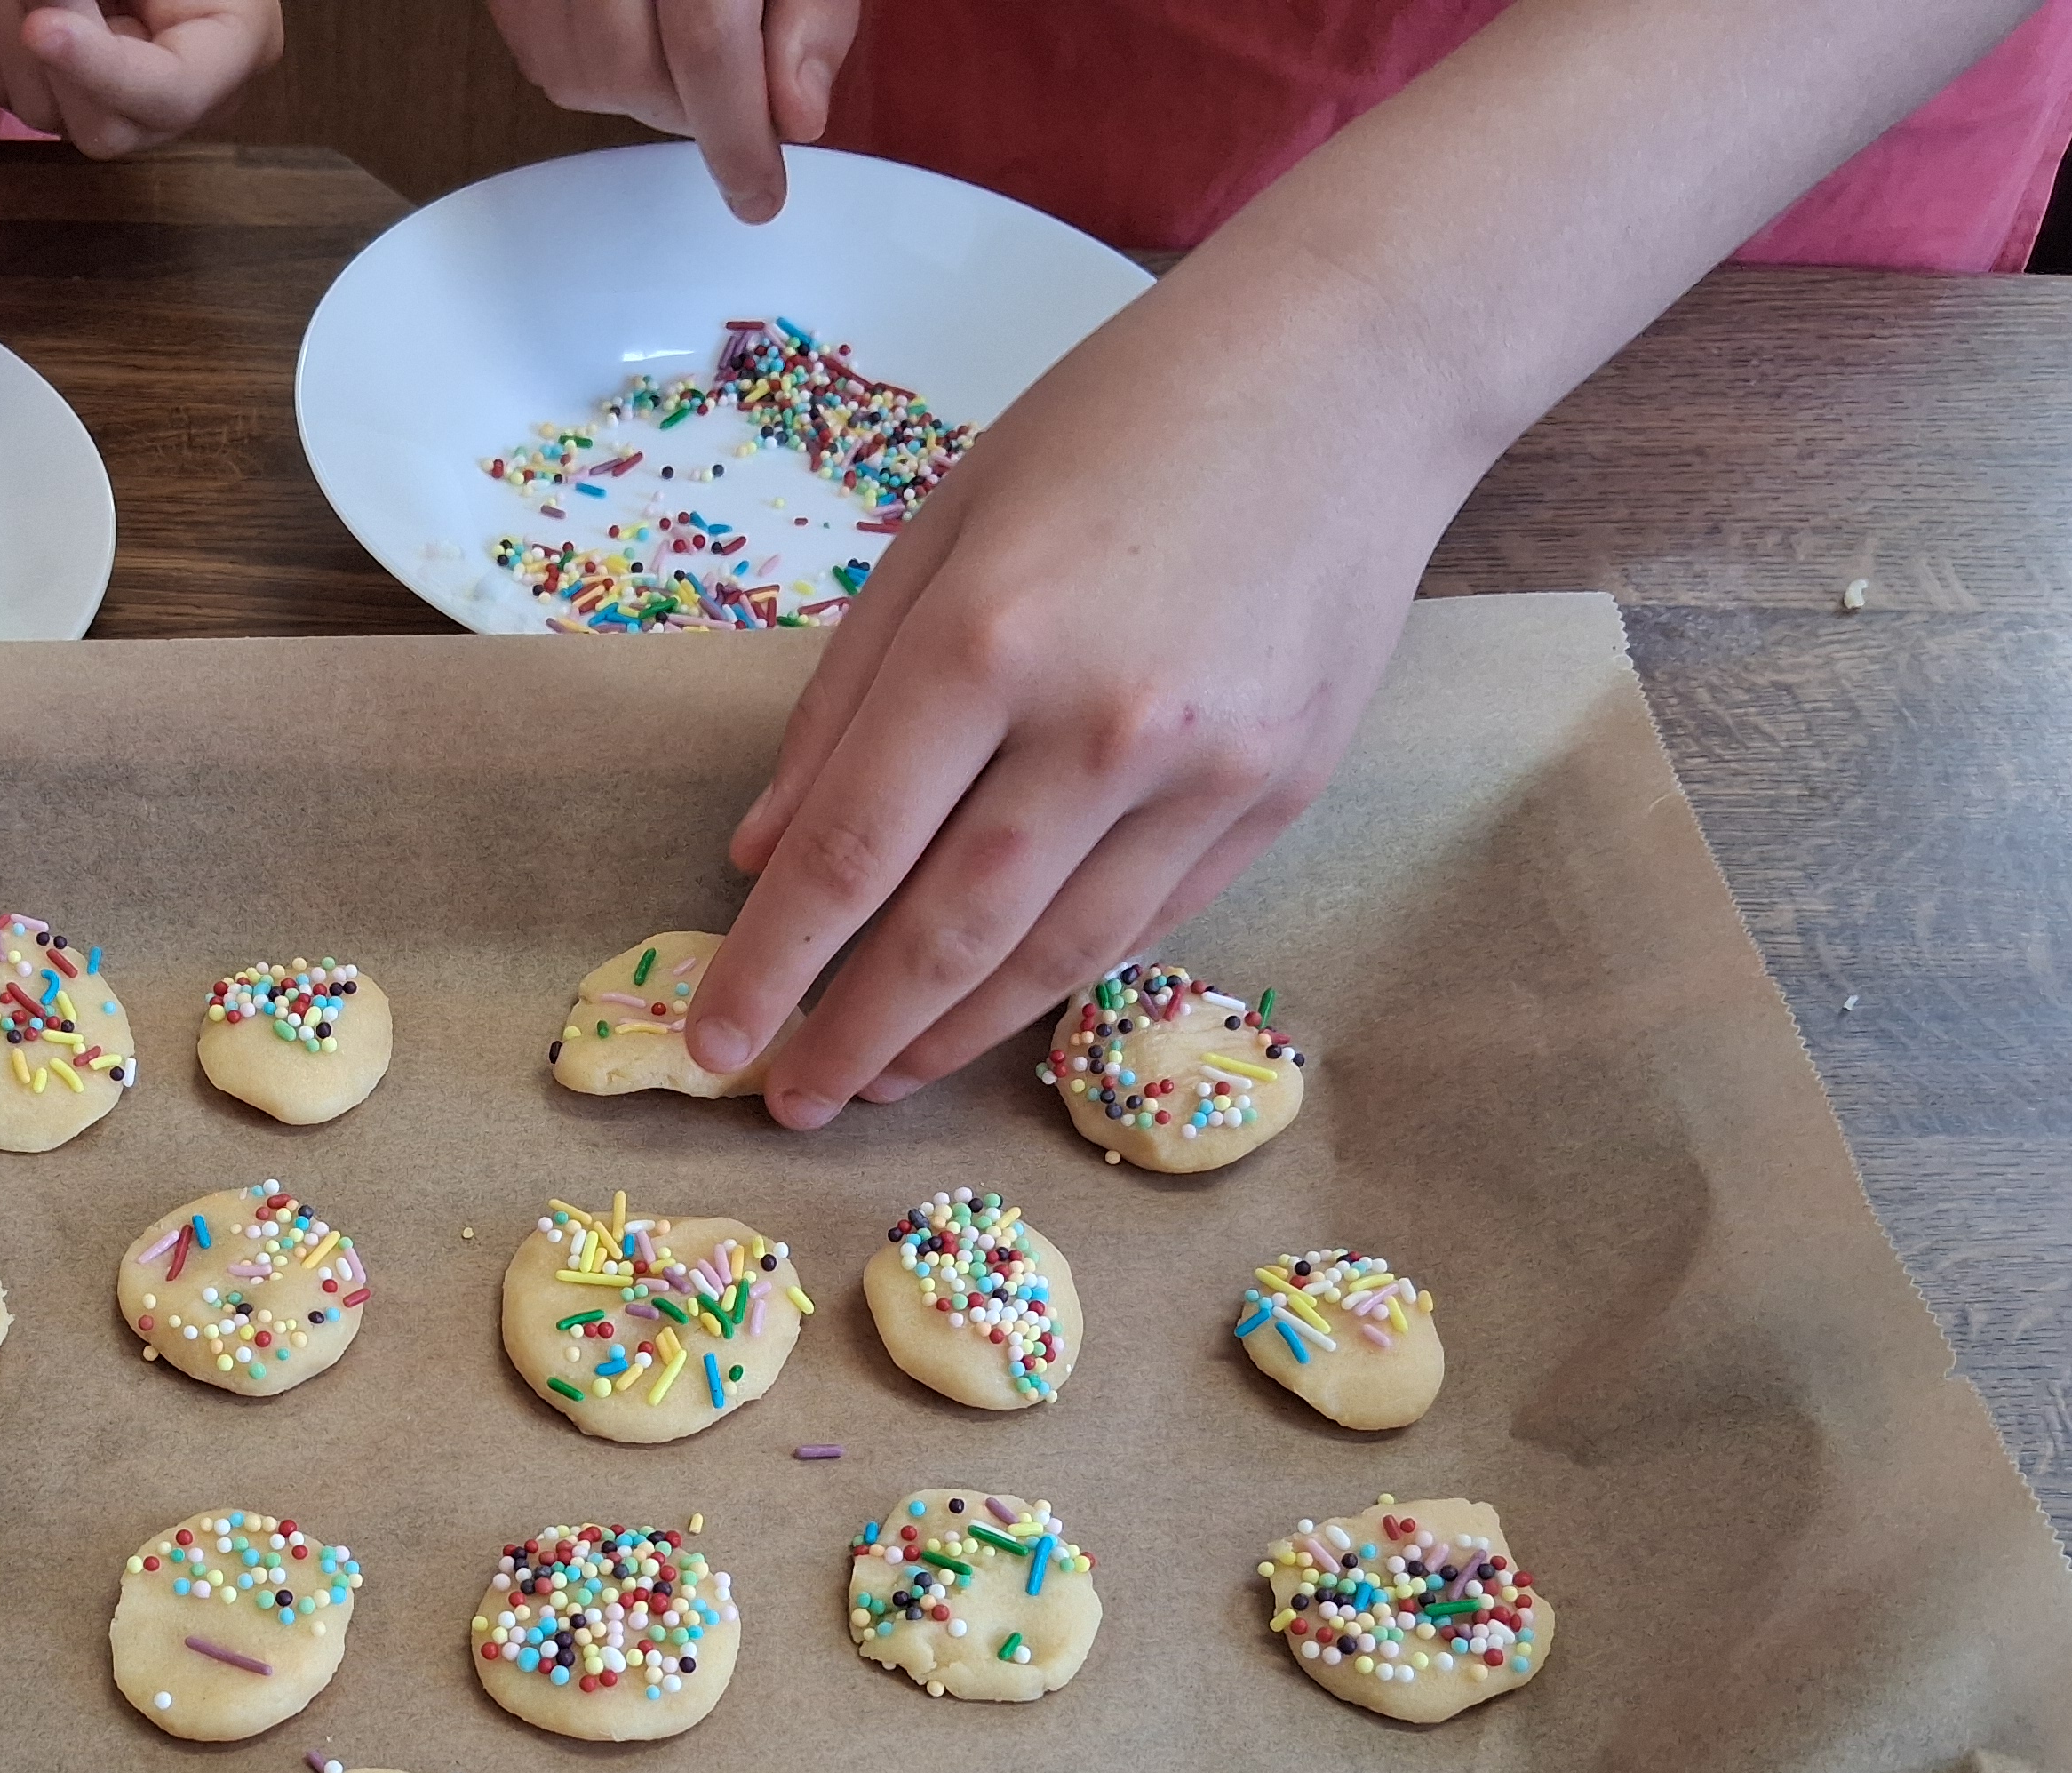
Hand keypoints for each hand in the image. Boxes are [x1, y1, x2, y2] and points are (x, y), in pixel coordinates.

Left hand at [0, 0, 283, 156]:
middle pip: (102, 126)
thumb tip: (48, 11)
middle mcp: (178, 100)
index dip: (101, 69)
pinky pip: (6, 87)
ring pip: (41, 111)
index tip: (40, 28)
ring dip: (8, 25)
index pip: (173, 95)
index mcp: (235, 49)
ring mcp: (115, 108)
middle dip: (53, 45)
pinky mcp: (60, 99)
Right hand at [485, 0, 859, 221]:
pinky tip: (637, 35)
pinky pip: (541, 50)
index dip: (735, 134)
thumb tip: (794, 114)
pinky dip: (593, 68)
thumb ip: (812, 13)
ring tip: (687, 58)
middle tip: (737, 98)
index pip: (705, 39)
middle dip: (692, 110)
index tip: (759, 193)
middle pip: (629, 68)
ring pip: (578, 73)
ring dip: (642, 93)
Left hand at [683, 265, 1469, 1127]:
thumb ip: (845, 700)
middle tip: (785, 1100)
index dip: (773, 965)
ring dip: (949, 1037)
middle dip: (850, 1034)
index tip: (716, 1038)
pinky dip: (1054, 978)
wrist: (1355, 372)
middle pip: (946, 933)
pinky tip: (987, 1011)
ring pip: (1052, 956)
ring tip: (874, 1082)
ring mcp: (1206, 773)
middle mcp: (1102, 725)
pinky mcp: (1280, 796)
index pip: (852, 853)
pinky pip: (1144, 921)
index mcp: (991, 639)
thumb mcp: (944, 525)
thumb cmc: (1123, 422)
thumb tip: (763, 857)